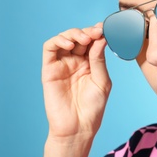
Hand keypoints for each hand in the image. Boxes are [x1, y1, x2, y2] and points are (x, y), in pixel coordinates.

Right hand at [42, 23, 110, 139]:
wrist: (78, 127)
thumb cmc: (93, 107)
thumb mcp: (102, 81)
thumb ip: (99, 60)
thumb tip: (101, 38)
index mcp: (90, 64)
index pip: (93, 42)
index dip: (98, 33)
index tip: (107, 29)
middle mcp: (76, 61)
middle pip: (79, 37)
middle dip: (88, 32)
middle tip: (97, 32)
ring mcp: (62, 64)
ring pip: (64, 39)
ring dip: (74, 33)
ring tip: (85, 38)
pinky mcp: (49, 69)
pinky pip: (50, 49)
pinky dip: (58, 41)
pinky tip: (70, 45)